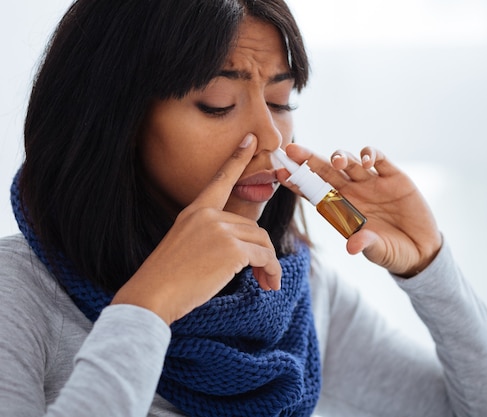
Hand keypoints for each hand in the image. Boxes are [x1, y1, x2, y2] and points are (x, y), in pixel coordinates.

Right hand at [111, 134, 281, 324]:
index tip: (251, 140)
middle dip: (262, 252)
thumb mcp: (185, 245)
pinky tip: (267, 284)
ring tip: (267, 283)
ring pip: (262, 242)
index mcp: (195, 211)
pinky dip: (271, 271)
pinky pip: (264, 257)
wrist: (151, 295)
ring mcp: (220, 230)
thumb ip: (211, 236)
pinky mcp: (232, 249)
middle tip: (265, 277)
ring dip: (269, 264)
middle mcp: (208, 215)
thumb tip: (243, 245)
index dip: (238, 159)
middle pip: (253, 227)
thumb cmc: (167, 278)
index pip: (220, 179)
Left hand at [277, 143, 441, 276]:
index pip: (314, 192)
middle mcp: (352, 192)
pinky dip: (371, 155)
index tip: (280, 173)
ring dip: (340, 157)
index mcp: (341, 209)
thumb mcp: (378, 251)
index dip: (297, 182)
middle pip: (326, 171)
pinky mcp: (393, 176)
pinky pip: (379, 159)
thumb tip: (352, 245)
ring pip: (349, 161)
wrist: (421, 250)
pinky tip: (367, 162)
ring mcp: (371, 182)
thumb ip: (365, 244)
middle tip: (291, 149)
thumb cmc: (391, 252)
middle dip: (308, 160)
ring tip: (338, 160)